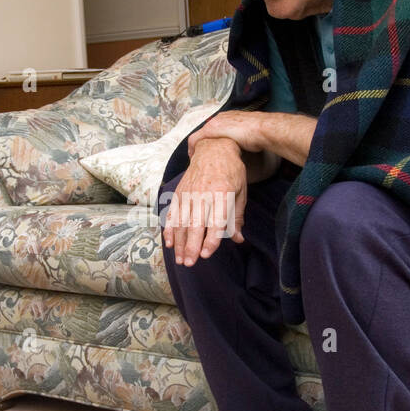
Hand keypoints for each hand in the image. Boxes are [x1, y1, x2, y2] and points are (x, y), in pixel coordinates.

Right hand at [163, 137, 247, 264]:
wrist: (214, 147)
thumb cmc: (231, 172)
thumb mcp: (240, 192)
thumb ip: (236, 216)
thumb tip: (238, 239)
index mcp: (222, 193)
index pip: (215, 221)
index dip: (210, 240)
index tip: (206, 255)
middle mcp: (203, 193)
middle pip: (195, 224)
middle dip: (191, 246)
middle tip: (189, 263)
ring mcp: (189, 192)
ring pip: (182, 221)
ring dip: (179, 242)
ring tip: (180, 259)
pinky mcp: (180, 192)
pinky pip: (172, 213)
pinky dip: (169, 228)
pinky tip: (169, 242)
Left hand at [188, 111, 315, 167]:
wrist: (261, 129)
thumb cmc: (260, 133)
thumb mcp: (249, 135)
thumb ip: (243, 139)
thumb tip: (246, 148)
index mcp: (229, 118)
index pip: (215, 128)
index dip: (211, 140)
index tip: (210, 150)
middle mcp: (220, 118)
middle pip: (205, 132)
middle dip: (202, 144)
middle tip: (199, 155)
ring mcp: (214, 123)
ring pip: (198, 135)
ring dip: (196, 147)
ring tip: (195, 157)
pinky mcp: (210, 130)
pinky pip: (195, 139)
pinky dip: (192, 148)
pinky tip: (193, 157)